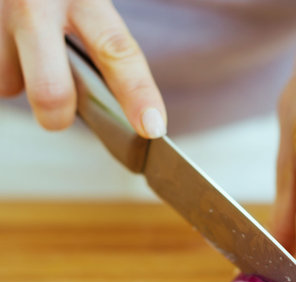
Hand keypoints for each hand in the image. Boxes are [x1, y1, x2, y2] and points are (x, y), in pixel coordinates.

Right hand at [0, 0, 165, 137]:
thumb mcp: (88, 1)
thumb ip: (102, 42)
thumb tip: (125, 107)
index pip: (117, 51)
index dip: (138, 94)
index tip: (153, 127)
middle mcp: (36, 3)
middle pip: (52, 92)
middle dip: (58, 116)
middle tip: (63, 111)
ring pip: (10, 86)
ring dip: (23, 85)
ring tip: (29, 57)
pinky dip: (6, 70)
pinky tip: (12, 49)